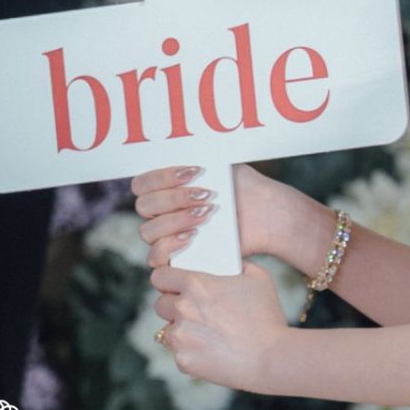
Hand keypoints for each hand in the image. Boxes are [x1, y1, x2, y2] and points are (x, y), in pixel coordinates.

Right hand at [131, 163, 300, 267]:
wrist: (267, 214)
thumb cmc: (245, 189)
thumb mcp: (222, 167)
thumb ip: (198, 159)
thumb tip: (178, 151)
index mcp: (166, 189)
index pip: (142, 184)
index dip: (161, 177)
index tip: (195, 171)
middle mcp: (162, 213)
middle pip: (143, 206)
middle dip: (174, 198)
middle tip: (206, 194)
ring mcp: (167, 236)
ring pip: (148, 231)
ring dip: (177, 219)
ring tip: (207, 213)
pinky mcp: (179, 258)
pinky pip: (155, 257)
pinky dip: (170, 245)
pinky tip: (193, 235)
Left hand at [149, 261, 288, 392]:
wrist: (270, 356)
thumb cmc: (266, 315)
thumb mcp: (259, 277)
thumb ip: (238, 264)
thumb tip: (229, 261)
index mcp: (196, 285)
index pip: (160, 276)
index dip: (167, 279)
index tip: (173, 284)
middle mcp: (182, 309)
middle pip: (160, 304)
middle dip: (174, 305)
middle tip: (196, 310)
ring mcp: (180, 337)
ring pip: (168, 330)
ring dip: (182, 329)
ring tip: (208, 332)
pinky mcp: (182, 360)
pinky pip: (179, 352)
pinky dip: (192, 350)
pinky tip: (214, 349)